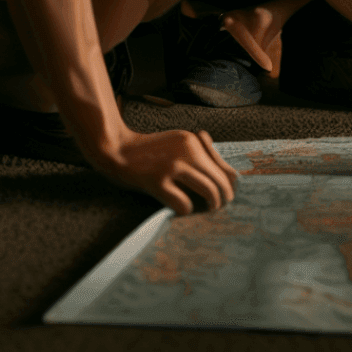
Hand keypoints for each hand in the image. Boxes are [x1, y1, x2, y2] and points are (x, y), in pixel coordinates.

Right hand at [89, 127, 239, 214]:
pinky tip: (182, 209)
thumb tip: (235, 176)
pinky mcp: (157, 180)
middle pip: (220, 180)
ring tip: (209, 209)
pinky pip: (183, 203)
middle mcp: (187, 150)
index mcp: (193, 141)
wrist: (117, 149)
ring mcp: (172, 165)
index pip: (224, 167)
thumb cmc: (152, 151)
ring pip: (209, 190)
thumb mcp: (180, 145)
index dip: (229, 185)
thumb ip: (204, 155)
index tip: (226, 194)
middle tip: (220, 206)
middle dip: (224, 197)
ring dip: (213, 204)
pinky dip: (187, 210)